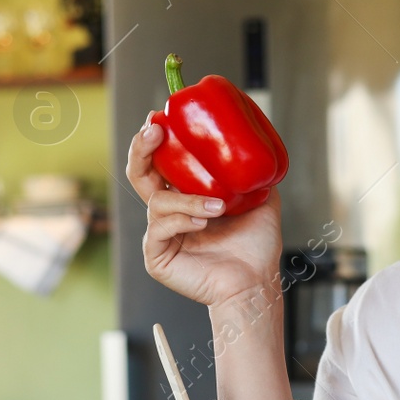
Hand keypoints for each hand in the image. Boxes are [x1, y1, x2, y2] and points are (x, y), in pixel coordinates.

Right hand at [126, 113, 283, 307]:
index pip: (160, 162)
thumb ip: (251, 172)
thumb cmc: (256, 247)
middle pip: (139, 174)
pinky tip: (202, 223)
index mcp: (185, 196)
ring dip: (187, 199)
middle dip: (142, 149)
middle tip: (156, 131)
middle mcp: (168, 212)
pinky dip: (182, 220)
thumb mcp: (260, 198)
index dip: (155, 139)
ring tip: (217, 208)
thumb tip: (254, 139)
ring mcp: (160, 233)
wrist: (256, 282)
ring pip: (157, 201)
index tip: (159, 117)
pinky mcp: (156, 255)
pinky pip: (159, 229)